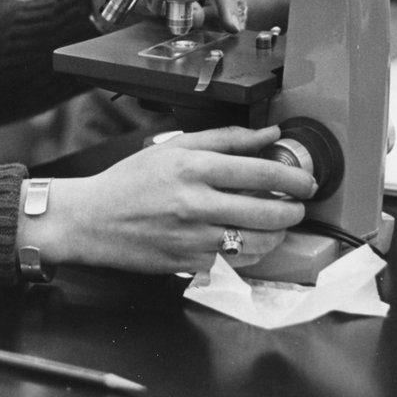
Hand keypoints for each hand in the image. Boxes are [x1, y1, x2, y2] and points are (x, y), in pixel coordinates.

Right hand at [22, 125, 316, 275]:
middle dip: (293, 209)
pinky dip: (251, 253)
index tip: (304, 179)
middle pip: (264, 210)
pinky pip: (235, 262)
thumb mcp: (174, 146)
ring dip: (278, 234)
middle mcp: (195, 203)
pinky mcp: (189, 264)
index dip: (290, 176)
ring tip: (280, 224)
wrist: (92, 220)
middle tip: (300, 204)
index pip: (257, 170)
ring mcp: (192, 238)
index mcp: (192, 168)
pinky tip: (251, 241)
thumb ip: (225, 138)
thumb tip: (267, 132)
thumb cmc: (130, 181)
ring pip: (255, 242)